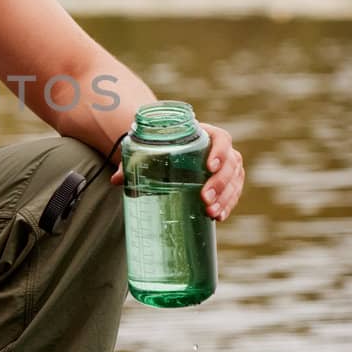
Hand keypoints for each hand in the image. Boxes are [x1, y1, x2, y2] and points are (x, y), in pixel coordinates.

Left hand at [110, 120, 244, 221]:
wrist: (167, 149)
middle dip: (220, 183)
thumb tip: (116, 179)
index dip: (220, 152)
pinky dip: (228, 204)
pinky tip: (218, 217)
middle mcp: (219, 148)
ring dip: (226, 198)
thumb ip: (133, 162)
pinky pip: (234, 192)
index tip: (210, 166)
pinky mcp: (227, 181)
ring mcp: (226, 165)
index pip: (221, 139)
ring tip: (211, 213)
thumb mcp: (147, 149)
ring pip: (235, 180)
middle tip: (204, 199)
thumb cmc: (158, 146)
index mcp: (204, 133)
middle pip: (231, 164)